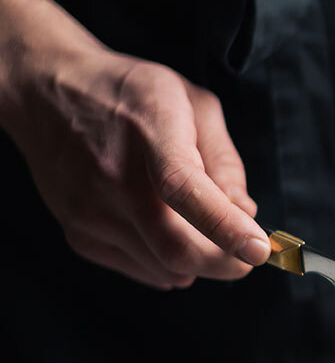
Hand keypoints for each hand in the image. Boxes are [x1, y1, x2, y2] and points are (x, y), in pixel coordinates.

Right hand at [0, 0, 269, 289]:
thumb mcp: (194, 104)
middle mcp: (113, 177)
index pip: (185, 189)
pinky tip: (171, 231)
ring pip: (165, 267)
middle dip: (227, 264)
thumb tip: (246, 215)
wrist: (47, 93)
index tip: (260, 250)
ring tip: (203, 229)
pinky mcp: (78, 234)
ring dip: (200, 262)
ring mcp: (90, 211)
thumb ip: (225, 161)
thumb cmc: (131, 95)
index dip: (226, 226)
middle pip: (177, 248)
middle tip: (247, 256)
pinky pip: (143, 269)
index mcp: (150, 132)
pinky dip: (170, 263)